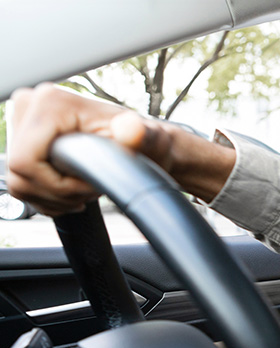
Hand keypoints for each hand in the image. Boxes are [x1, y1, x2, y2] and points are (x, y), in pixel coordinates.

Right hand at [7, 84, 233, 215]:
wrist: (144, 142)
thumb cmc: (145, 141)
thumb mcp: (146, 139)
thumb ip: (139, 135)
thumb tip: (131, 128)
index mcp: (50, 102)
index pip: (25, 163)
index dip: (57, 185)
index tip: (91, 186)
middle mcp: (30, 106)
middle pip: (20, 174)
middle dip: (58, 193)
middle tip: (91, 190)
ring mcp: (22, 122)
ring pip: (18, 182)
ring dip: (53, 197)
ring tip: (85, 189)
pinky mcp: (23, 139)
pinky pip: (20, 182)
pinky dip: (47, 195)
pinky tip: (72, 190)